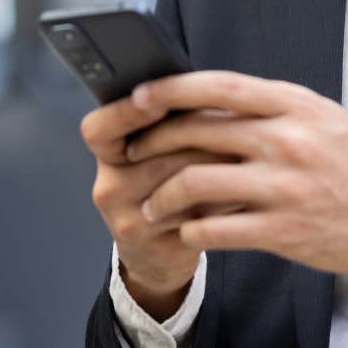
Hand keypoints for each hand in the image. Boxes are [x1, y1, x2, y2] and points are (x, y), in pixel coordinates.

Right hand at [80, 91, 241, 317]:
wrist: (156, 255)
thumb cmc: (162, 187)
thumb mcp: (154, 153)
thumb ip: (171, 121)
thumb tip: (211, 92)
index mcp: (106, 155)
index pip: (99, 129)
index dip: (126, 113)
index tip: (158, 102)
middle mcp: (109, 188)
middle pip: (159, 152)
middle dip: (205, 137)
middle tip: (241, 127)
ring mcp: (129, 221)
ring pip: (185, 182)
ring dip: (223, 167)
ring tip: (248, 158)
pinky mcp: (158, 248)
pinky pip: (200, 215)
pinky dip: (227, 200)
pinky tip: (243, 193)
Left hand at [125, 71, 347, 278]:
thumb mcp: (318, 117)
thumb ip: (268, 106)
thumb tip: (205, 96)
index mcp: (294, 105)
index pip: (219, 87)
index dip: (171, 89)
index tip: (139, 95)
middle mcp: (288, 140)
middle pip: (199, 132)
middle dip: (153, 141)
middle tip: (130, 152)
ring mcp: (285, 187)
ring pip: (197, 183)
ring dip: (162, 194)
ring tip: (151, 203)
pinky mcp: (284, 231)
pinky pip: (216, 229)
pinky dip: (191, 229)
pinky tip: (186, 229)